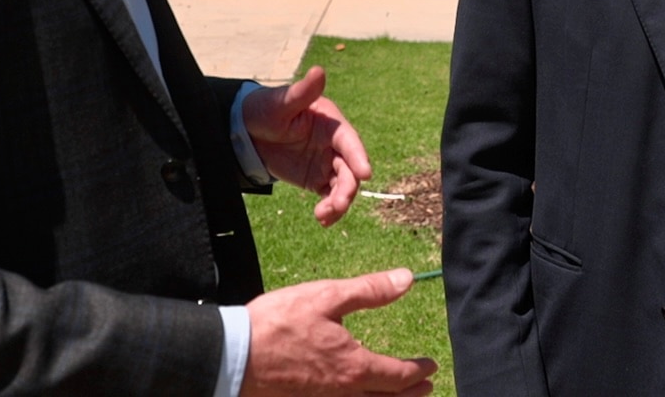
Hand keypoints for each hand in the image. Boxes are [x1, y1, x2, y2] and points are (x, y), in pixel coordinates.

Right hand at [241, 269, 437, 396]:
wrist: (233, 356)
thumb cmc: (277, 324)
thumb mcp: (326, 297)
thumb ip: (369, 290)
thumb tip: (406, 279)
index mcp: (354, 366)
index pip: (399, 376)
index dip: (418, 372)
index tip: (431, 367)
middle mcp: (344, 394)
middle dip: (411, 394)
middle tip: (425, 387)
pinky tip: (356, 394)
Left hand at [243, 67, 371, 225]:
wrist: (246, 131)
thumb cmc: (266, 109)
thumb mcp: (281, 102)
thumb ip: (302, 92)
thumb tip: (319, 71)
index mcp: (331, 122)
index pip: (349, 141)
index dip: (358, 156)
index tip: (365, 174)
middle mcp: (334, 143)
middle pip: (350, 168)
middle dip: (348, 188)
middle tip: (337, 204)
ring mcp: (327, 163)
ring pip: (343, 185)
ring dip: (339, 202)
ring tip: (324, 216)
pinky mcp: (316, 179)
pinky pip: (329, 196)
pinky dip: (330, 209)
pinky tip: (323, 220)